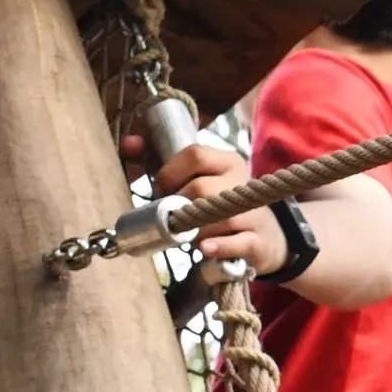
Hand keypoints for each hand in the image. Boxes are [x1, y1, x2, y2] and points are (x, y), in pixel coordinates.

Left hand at [150, 136, 290, 275]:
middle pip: (201, 188)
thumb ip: (160, 161)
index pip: (195, 154)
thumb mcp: (198, 179)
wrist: (263, 236)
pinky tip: (205, 248)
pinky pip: (237, 242)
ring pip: (218, 217)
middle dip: (179, 206)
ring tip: (189, 236)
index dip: (168, 173)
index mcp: (228, 162)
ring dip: (194, 230)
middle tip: (172, 219)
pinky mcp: (258, 241)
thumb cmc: (219, 205)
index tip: (160, 192)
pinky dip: (218, 246)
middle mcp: (242, 183)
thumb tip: (128, 143)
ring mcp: (254, 213)